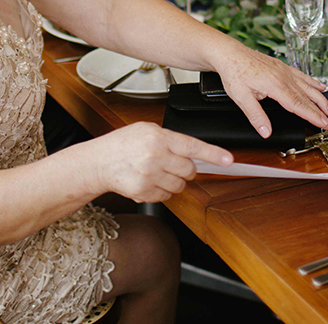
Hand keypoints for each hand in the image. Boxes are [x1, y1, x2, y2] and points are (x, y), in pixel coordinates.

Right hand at [91, 122, 231, 202]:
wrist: (99, 162)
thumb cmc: (123, 144)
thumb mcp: (146, 130)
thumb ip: (170, 139)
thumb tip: (193, 152)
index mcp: (159, 137)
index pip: (193, 146)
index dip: (213, 154)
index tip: (228, 160)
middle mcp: (155, 156)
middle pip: (189, 170)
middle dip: (186, 169)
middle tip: (171, 164)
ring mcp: (150, 175)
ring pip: (180, 185)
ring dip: (174, 181)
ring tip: (156, 171)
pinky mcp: (144, 192)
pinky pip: (166, 196)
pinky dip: (162, 190)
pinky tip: (148, 180)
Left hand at [214, 45, 327, 136]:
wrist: (229, 53)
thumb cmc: (234, 72)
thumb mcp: (241, 97)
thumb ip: (255, 115)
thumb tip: (265, 131)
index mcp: (275, 85)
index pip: (298, 105)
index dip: (312, 116)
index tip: (323, 124)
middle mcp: (283, 77)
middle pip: (306, 97)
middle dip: (320, 110)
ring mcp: (283, 70)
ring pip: (307, 86)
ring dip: (319, 98)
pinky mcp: (281, 66)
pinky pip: (301, 75)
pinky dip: (312, 82)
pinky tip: (319, 86)